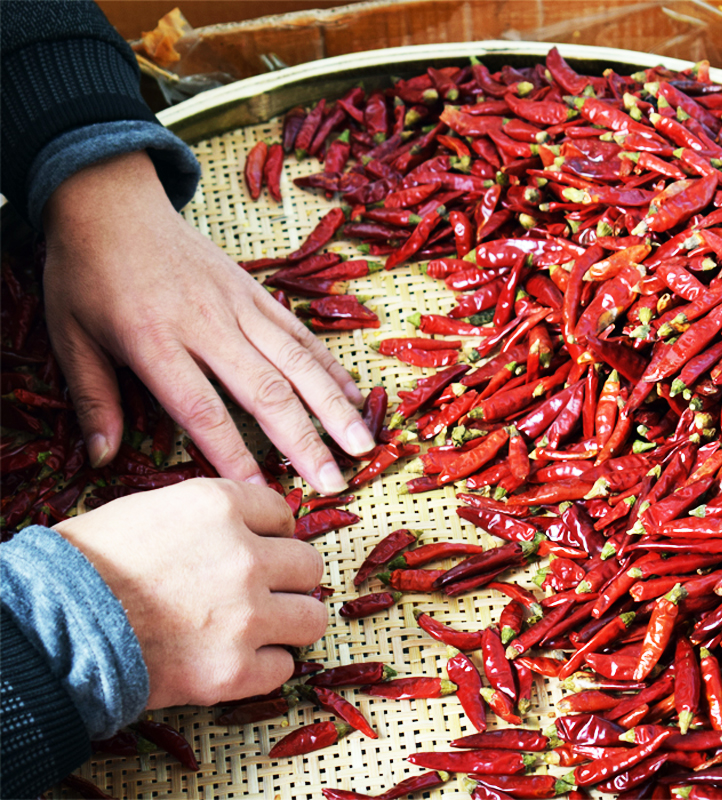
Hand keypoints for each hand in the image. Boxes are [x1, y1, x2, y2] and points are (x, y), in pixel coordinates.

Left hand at [41, 151, 374, 493]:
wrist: (109, 199)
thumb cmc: (85, 272)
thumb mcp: (69, 335)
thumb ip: (93, 399)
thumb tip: (102, 458)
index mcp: (155, 342)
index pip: (203, 410)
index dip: (234, 455)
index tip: (260, 493)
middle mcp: (207, 325)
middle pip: (266, 391)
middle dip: (305, 441)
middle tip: (333, 481)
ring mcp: (238, 306)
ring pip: (296, 362)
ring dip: (333, 406)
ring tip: (361, 442)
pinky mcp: (255, 291)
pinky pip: (299, 332)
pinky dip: (329, 365)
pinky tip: (354, 393)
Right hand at [54, 479, 326, 707]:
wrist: (53, 629)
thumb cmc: (92, 563)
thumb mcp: (155, 509)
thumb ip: (213, 513)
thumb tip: (251, 527)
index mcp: (220, 507)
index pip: (283, 514)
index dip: (273, 533)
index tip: (263, 546)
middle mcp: (243, 557)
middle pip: (309, 564)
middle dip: (290, 576)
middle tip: (267, 588)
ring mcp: (243, 616)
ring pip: (311, 617)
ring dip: (291, 620)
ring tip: (265, 625)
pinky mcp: (233, 671)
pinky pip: (284, 667)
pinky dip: (266, 665)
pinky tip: (240, 658)